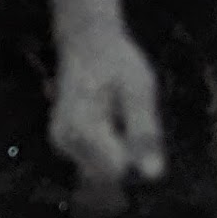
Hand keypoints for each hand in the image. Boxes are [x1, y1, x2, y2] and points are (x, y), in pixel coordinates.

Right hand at [49, 24, 165, 187]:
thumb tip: (154, 176)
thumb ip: (145, 133)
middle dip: (128, 155)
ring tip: (118, 113)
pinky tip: (110, 119)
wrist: (86, 41)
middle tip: (129, 114)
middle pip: (109, 175)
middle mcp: (65, 141)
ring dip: (120, 151)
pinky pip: (95, 162)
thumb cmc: (117, 62)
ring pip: (103, 171)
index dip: (137, 155)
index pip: (118, 170)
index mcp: (82, 129)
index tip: (139, 122)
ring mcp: (61, 144)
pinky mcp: (64, 144)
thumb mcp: (140, 90)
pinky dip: (110, 148)